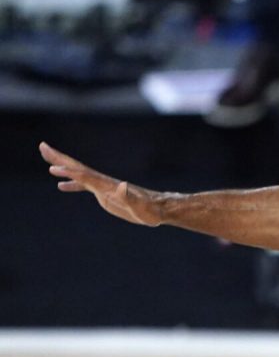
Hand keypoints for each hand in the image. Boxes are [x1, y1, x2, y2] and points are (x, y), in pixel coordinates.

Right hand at [40, 141, 162, 225]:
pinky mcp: (105, 193)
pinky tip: (60, 185)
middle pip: (78, 167)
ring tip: (47, 162)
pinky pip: (84, 186)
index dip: (70, 172)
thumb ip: (130, 197)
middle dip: (60, 159)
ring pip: (79, 174)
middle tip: (43, 146)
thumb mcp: (140, 206)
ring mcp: (103, 187)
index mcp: (108, 186)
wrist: (158, 209)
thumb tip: (123, 186)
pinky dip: (72, 183)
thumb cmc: (150, 210)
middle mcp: (104, 183)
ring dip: (63, 167)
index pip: (85, 176)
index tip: (53, 167)